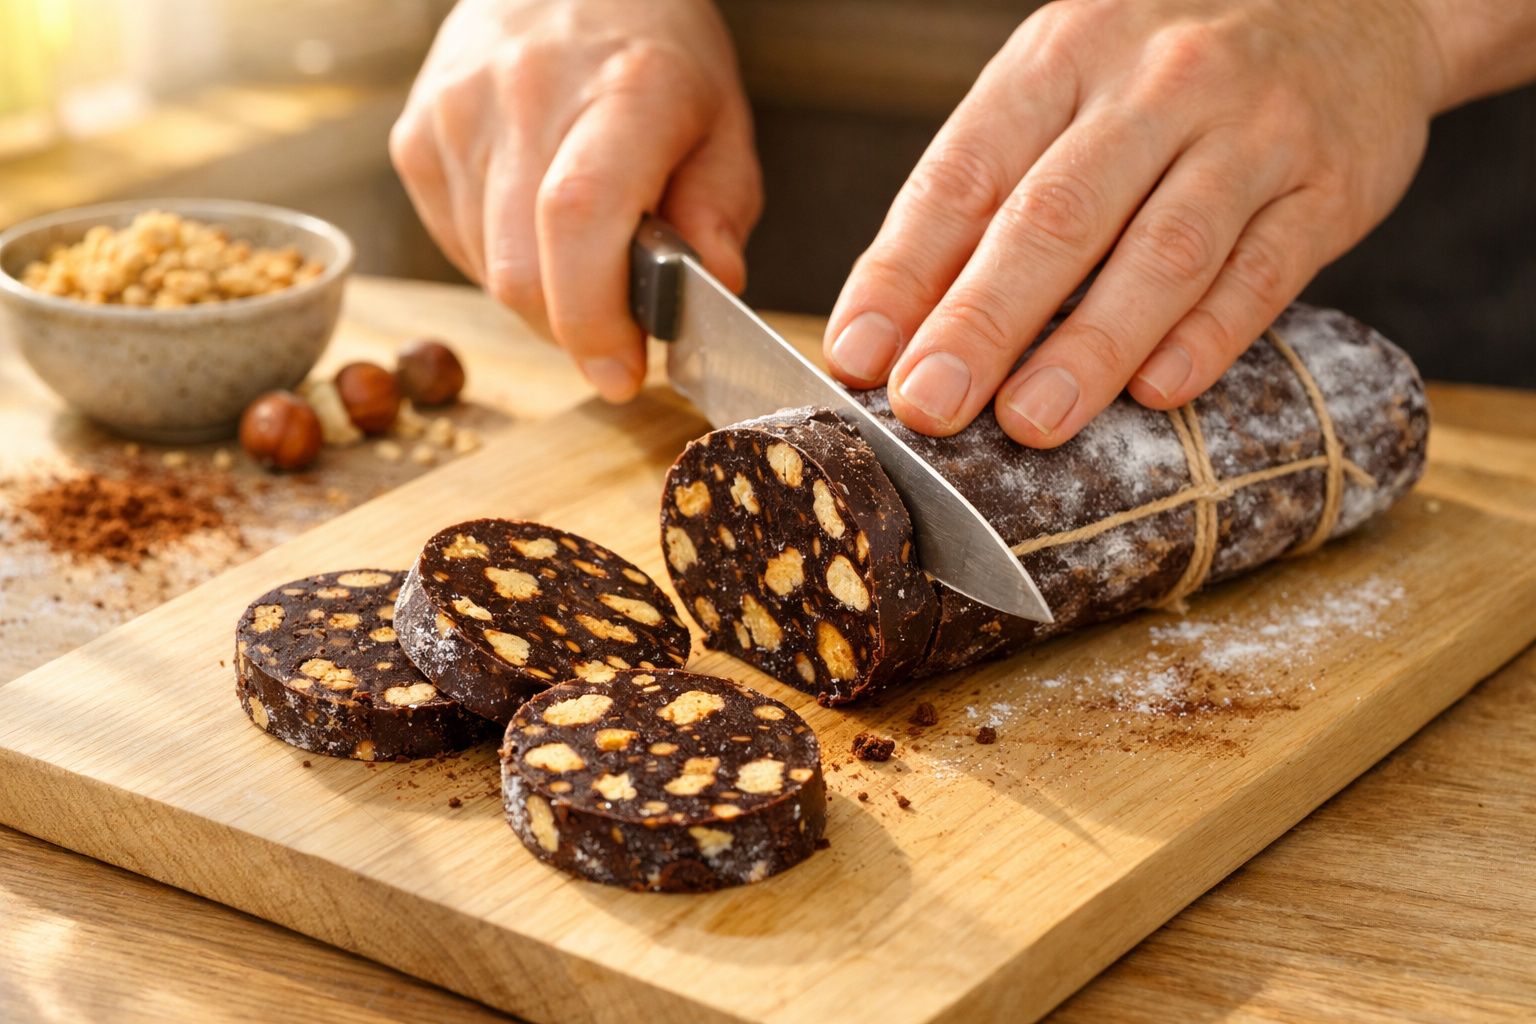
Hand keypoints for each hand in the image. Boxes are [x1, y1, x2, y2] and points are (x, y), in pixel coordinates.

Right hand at [390, 0, 759, 400]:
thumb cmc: (651, 54)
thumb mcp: (720, 121)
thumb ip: (720, 210)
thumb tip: (711, 289)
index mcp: (620, 90)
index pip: (579, 219)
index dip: (594, 318)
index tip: (621, 372)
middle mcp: (523, 96)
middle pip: (522, 272)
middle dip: (574, 330)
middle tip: (618, 329)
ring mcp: (455, 116)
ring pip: (488, 272)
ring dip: (543, 296)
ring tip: (582, 253)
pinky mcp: (414, 138)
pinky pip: (455, 246)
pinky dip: (502, 263)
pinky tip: (535, 223)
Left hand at [822, 0, 1446, 445]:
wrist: (1354, 2)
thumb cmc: (1165, 73)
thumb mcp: (1063, 90)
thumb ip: (986, 195)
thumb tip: (890, 327)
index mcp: (1060, 59)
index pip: (964, 173)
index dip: (904, 271)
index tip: (859, 357)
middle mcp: (1152, 86)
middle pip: (1054, 215)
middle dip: (982, 319)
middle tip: (929, 404)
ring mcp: (1249, 133)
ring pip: (1163, 250)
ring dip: (1091, 345)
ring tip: (1031, 423)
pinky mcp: (1328, 188)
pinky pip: (1264, 270)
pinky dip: (1209, 336)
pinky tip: (1160, 391)